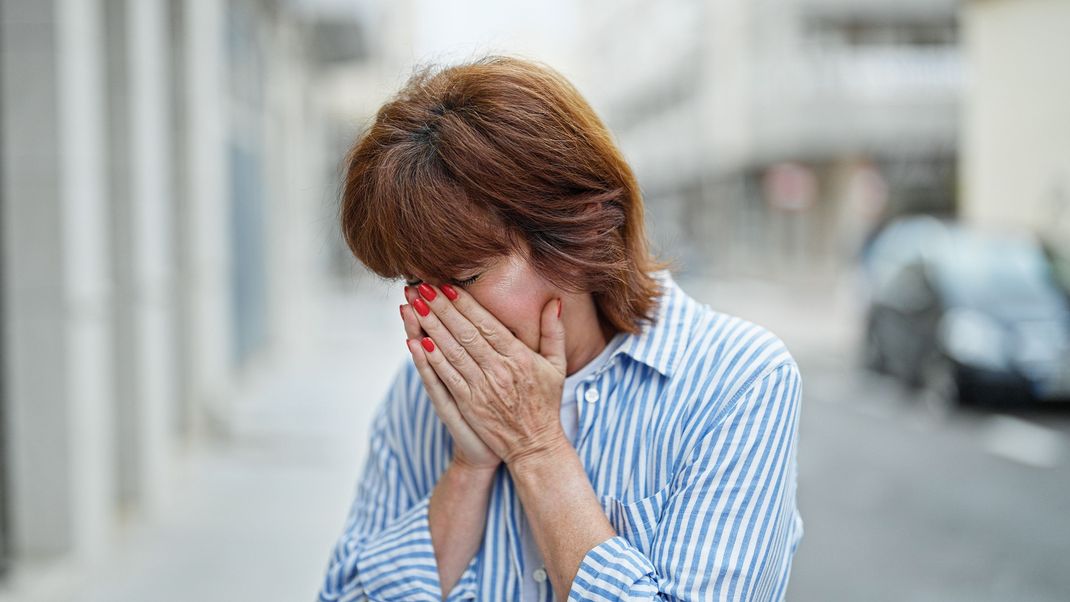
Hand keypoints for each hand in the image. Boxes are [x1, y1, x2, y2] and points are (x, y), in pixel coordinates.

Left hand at [404, 282, 568, 467]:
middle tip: (421, 287)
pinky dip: (431, 359)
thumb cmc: (545, 403)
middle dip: (441, 308)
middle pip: (465, 334)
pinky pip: (446, 378)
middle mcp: (500, 371)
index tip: (446, 284)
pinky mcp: (469, 405)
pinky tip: (416, 342)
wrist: (535, 446)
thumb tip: (554, 302)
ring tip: (413, 307)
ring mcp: (482, 388)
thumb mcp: (557, 366)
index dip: (465, 304)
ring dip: (430, 328)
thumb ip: (554, 332)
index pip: (487, 324)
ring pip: (452, 352)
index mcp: (520, 357)